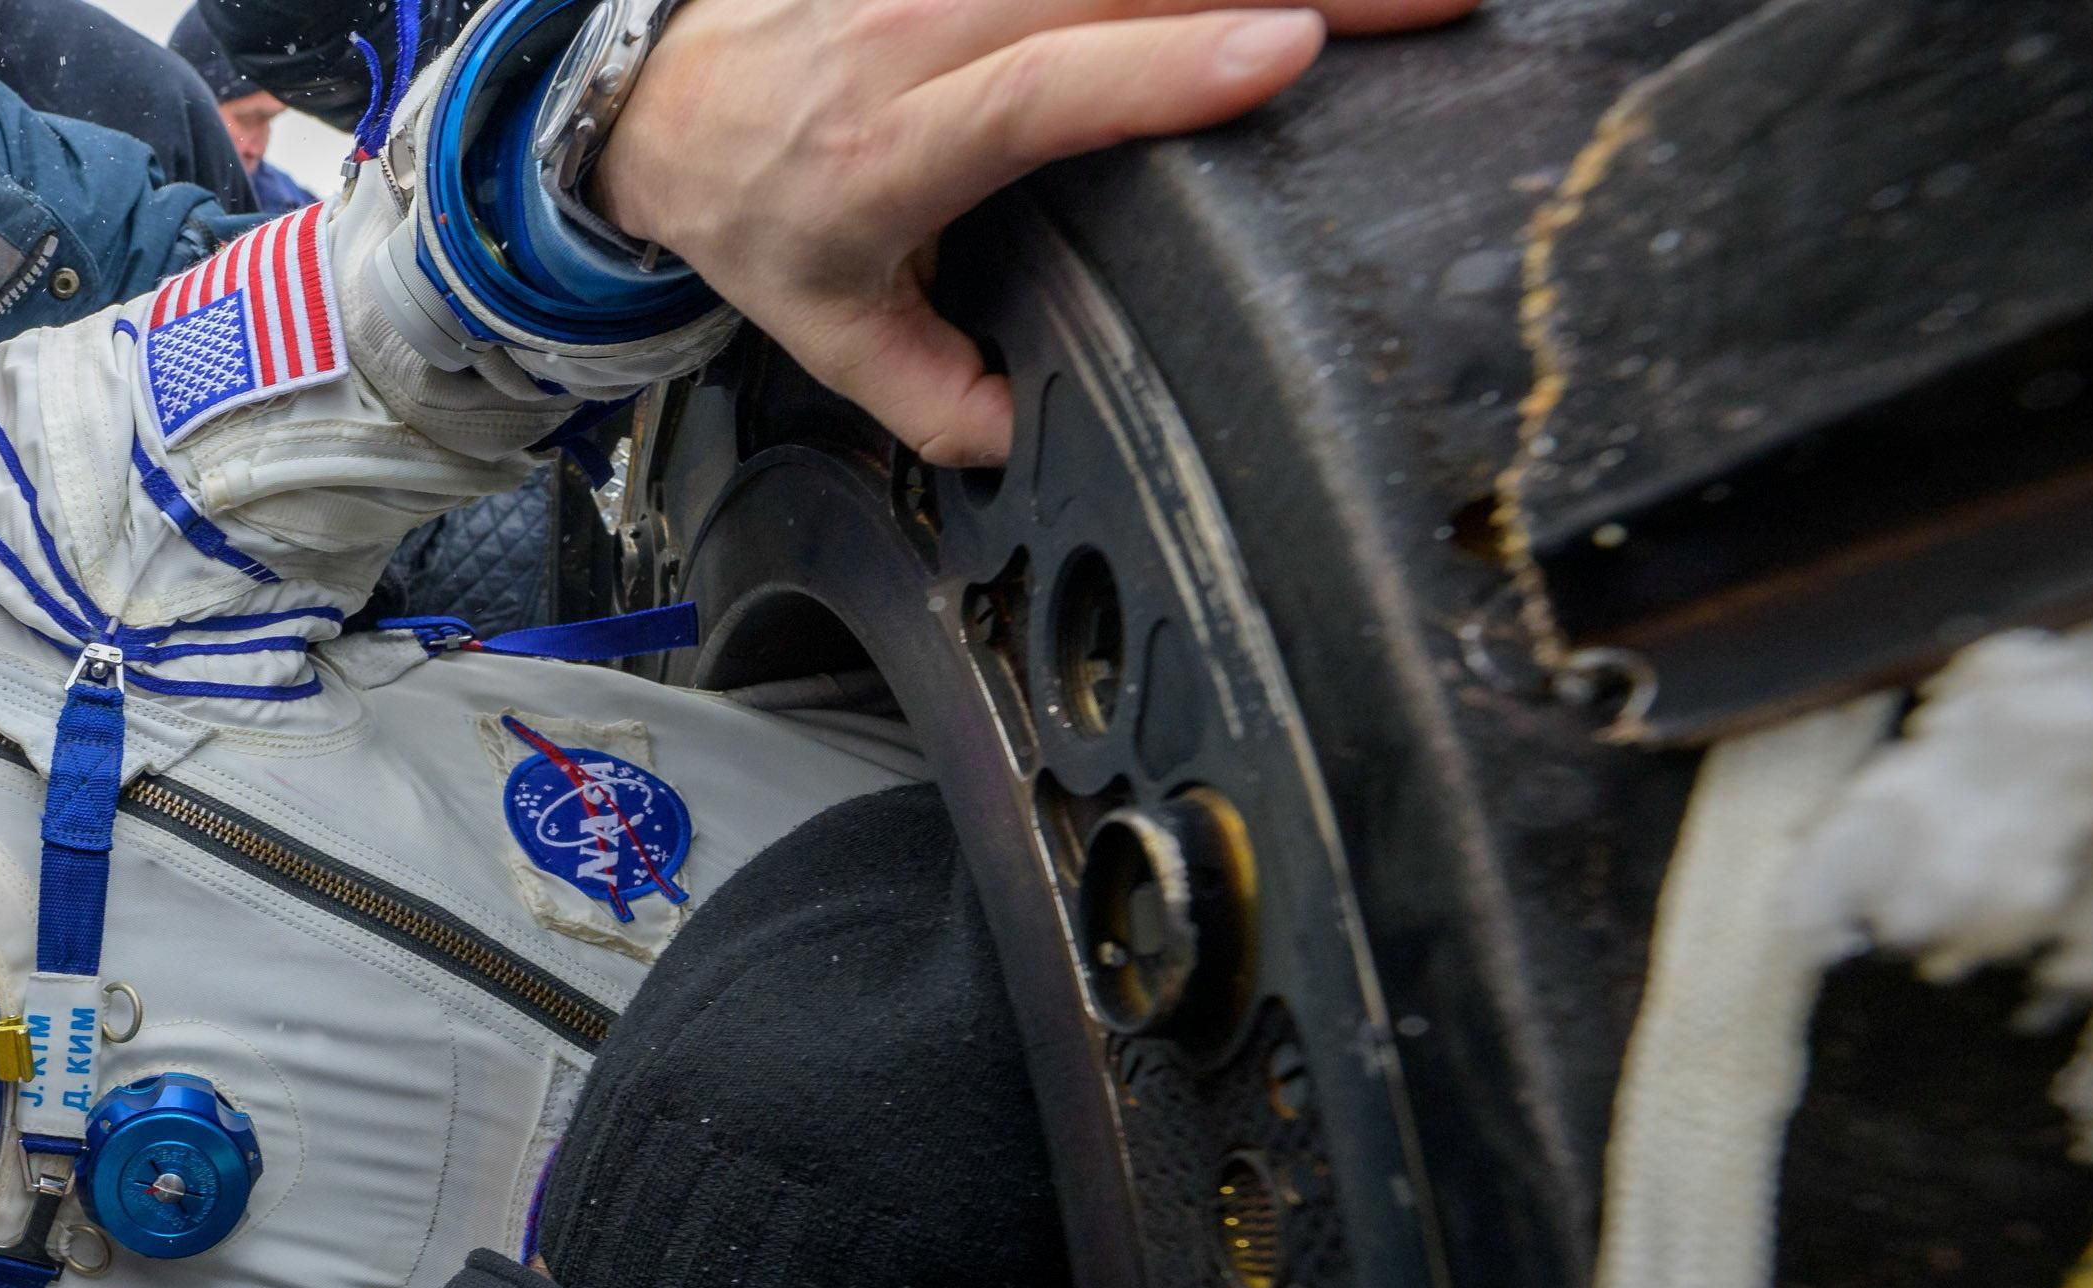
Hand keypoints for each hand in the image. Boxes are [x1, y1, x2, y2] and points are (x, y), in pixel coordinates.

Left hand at [591, 0, 1480, 463]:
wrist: (655, 92)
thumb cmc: (760, 207)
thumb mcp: (824, 329)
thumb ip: (934, 394)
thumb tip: (1037, 439)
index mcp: (892, 148)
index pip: (1041, 90)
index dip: (1168, 68)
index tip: (1285, 49)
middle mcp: (919, 28)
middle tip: (1437, 3)